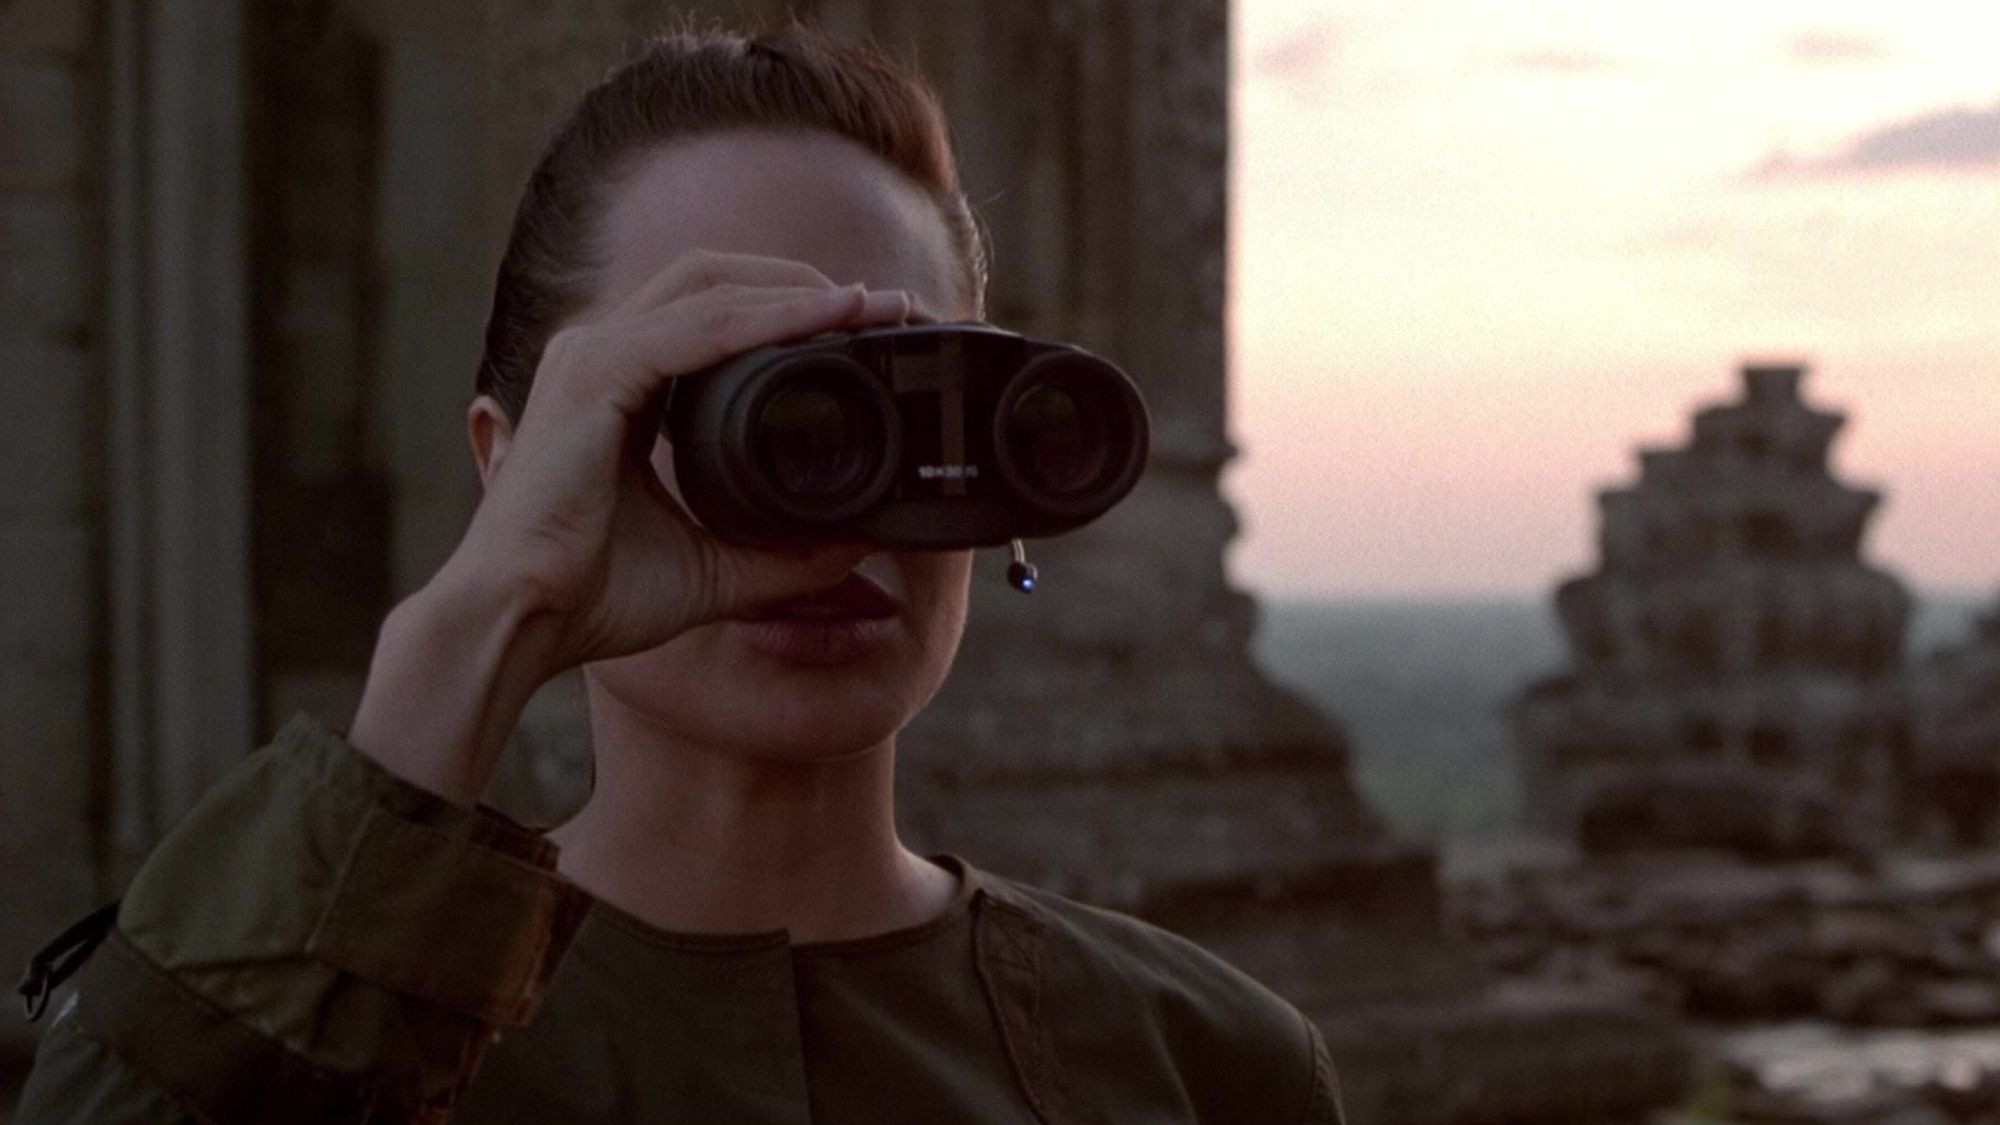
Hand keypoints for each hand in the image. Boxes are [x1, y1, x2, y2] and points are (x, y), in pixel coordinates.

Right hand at [439, 249, 927, 681]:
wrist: (522, 623)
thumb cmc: (591, 596)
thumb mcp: (713, 569)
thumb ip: (781, 552)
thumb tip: (853, 544)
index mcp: (620, 384)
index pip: (712, 314)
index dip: (789, 308)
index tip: (866, 328)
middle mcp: (602, 354)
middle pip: (713, 278)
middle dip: (801, 281)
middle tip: (881, 307)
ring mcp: (591, 356)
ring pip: (710, 287)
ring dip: (798, 290)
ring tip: (870, 304)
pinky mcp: (593, 376)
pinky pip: (699, 327)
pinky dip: (768, 318)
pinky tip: (824, 319)